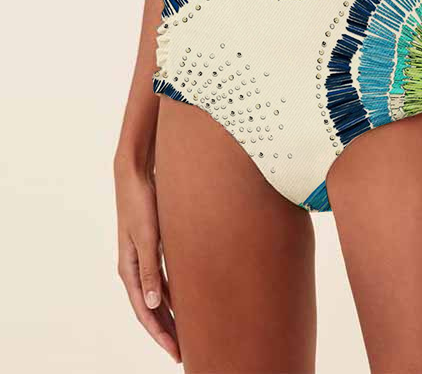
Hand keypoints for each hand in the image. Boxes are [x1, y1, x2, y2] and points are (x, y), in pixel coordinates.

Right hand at [114, 159, 180, 363]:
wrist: (137, 174)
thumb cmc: (140, 203)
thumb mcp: (146, 237)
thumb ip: (150, 270)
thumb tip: (152, 305)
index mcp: (129, 269)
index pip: (144, 312)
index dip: (159, 334)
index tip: (175, 352)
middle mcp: (135, 268)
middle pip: (150, 309)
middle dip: (165, 331)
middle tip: (183, 352)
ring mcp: (144, 258)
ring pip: (158, 295)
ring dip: (170, 314)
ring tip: (187, 333)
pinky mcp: (154, 246)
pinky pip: (163, 278)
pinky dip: (172, 293)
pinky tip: (186, 300)